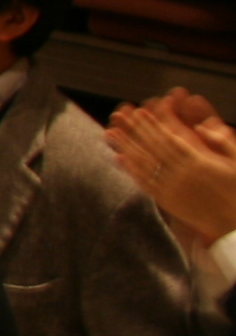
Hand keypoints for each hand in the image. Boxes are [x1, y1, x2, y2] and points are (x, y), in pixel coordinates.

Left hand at [111, 94, 235, 254]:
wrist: (233, 225)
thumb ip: (221, 143)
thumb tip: (201, 127)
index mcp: (200, 162)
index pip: (172, 138)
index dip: (155, 124)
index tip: (142, 111)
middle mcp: (183, 173)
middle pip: (153, 147)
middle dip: (135, 129)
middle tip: (120, 115)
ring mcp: (173, 187)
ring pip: (145, 163)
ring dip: (127, 146)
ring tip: (112, 132)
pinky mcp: (167, 201)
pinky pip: (146, 183)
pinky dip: (132, 170)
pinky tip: (120, 158)